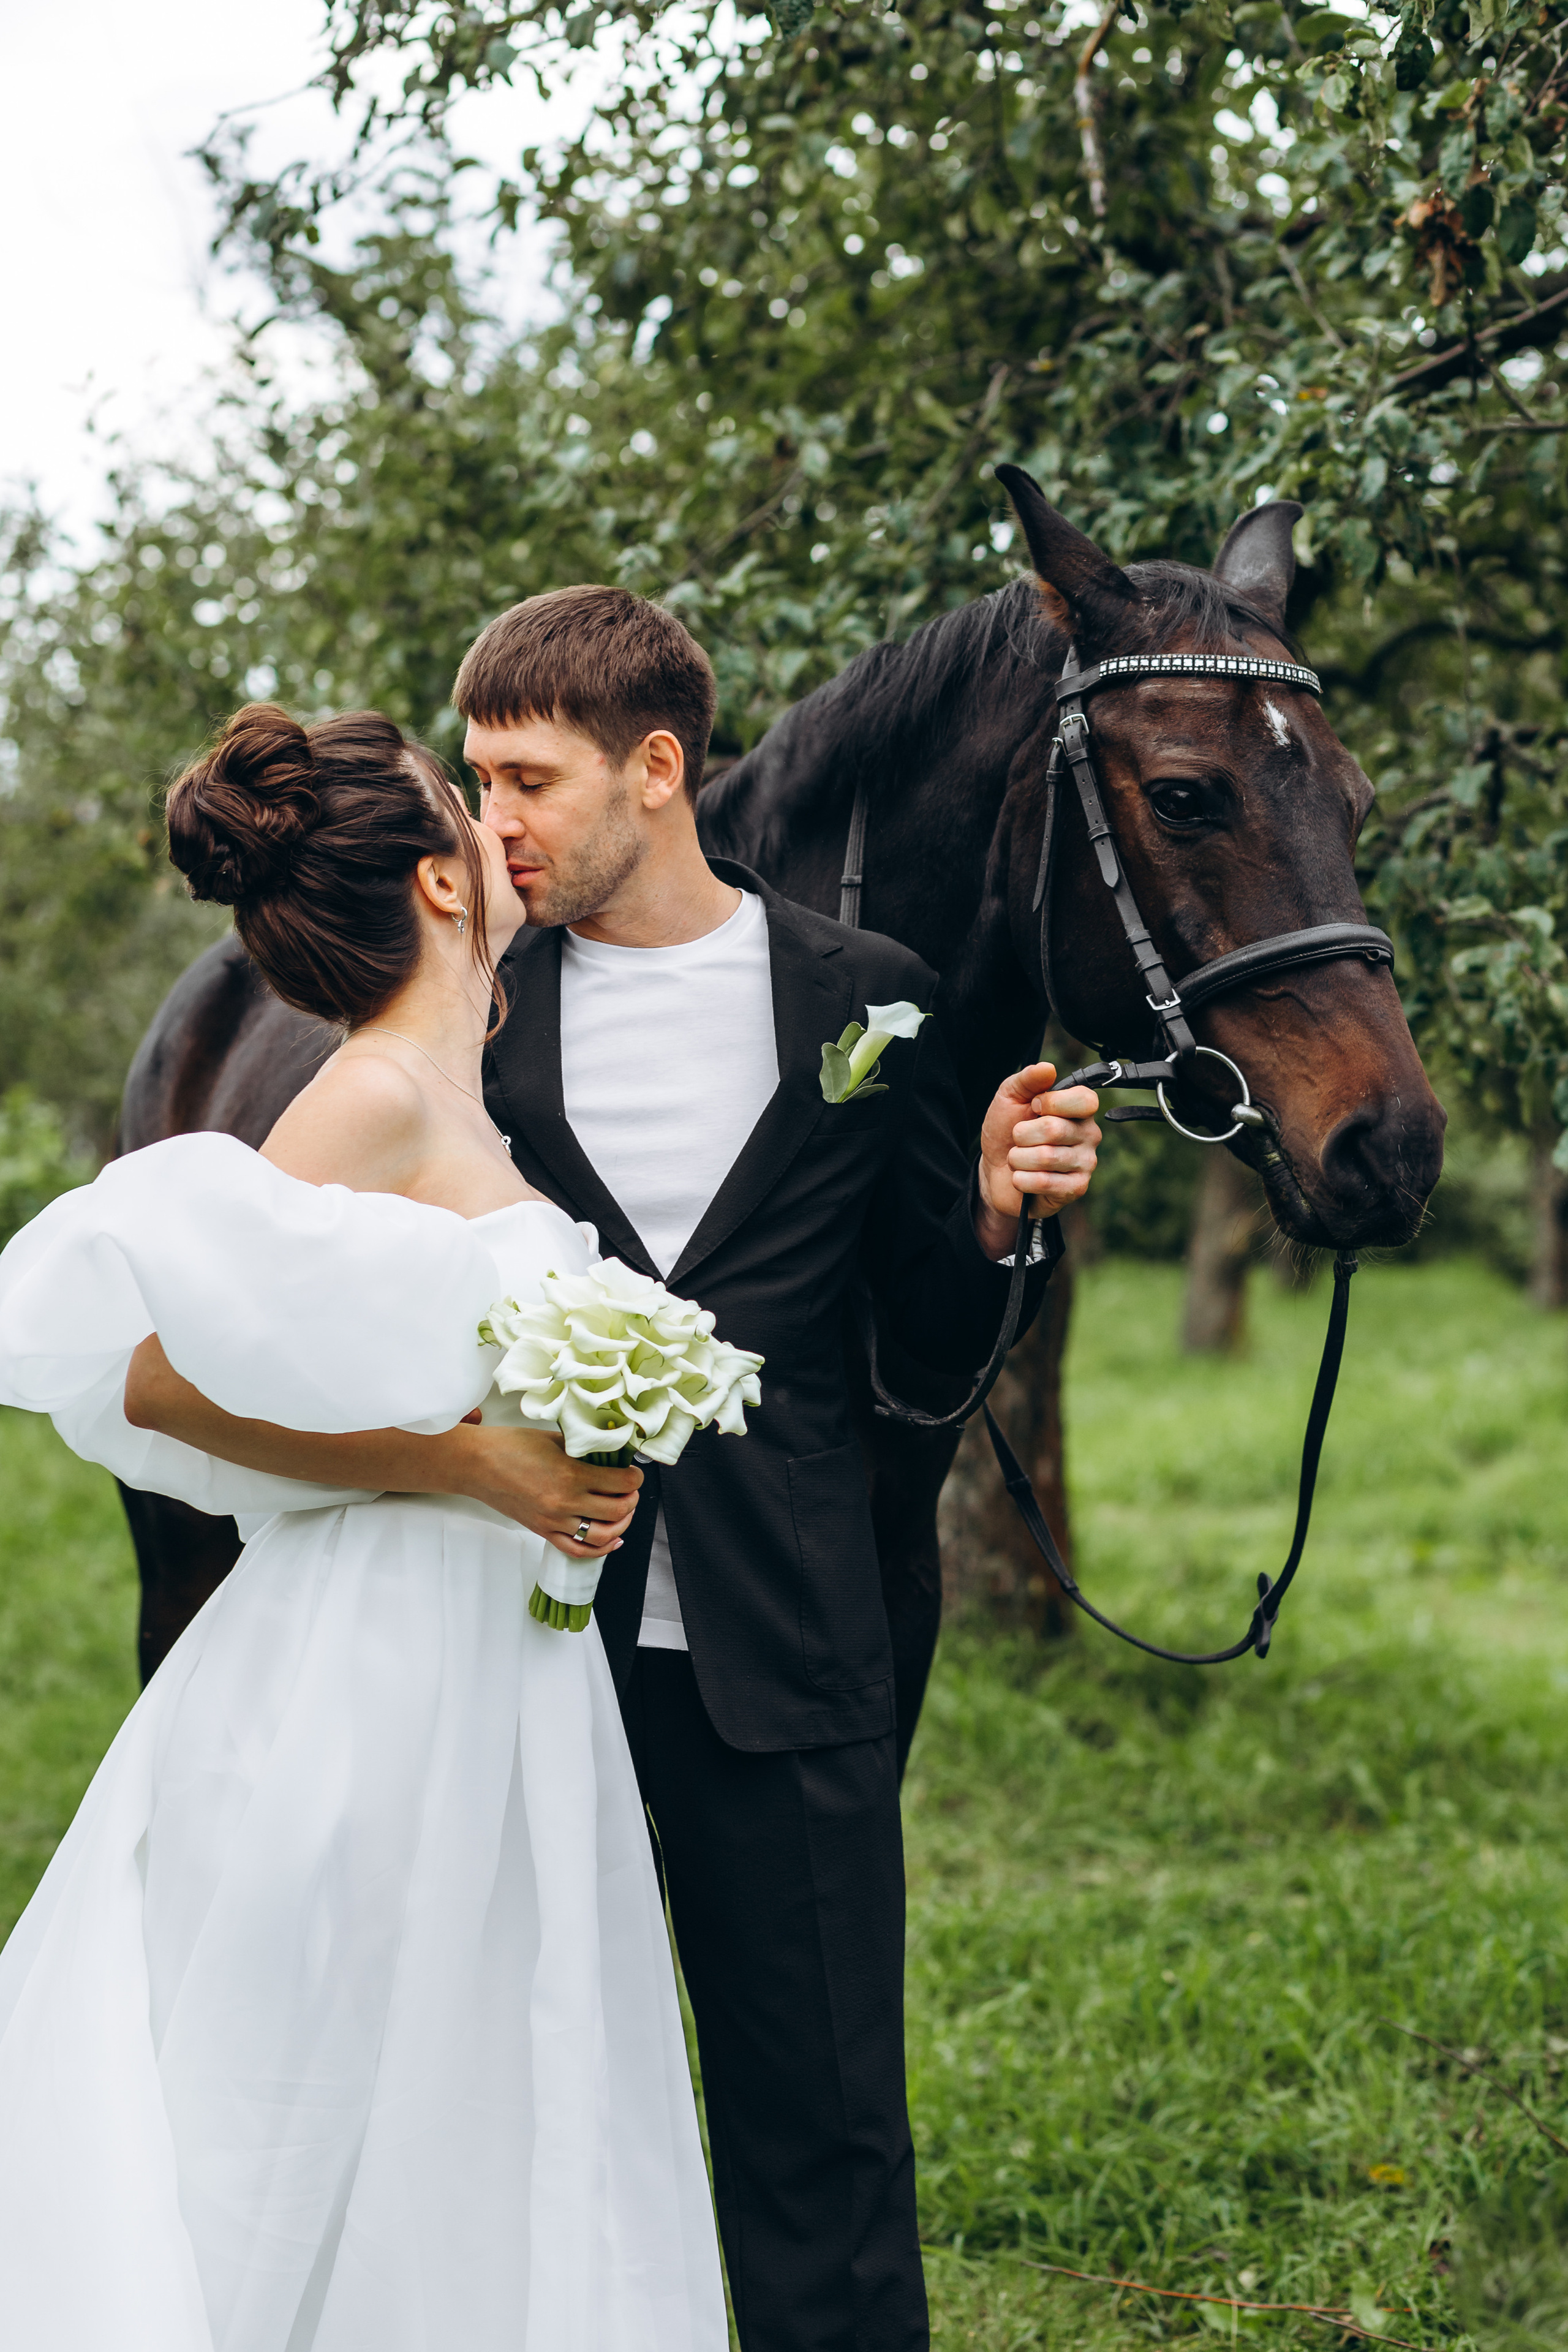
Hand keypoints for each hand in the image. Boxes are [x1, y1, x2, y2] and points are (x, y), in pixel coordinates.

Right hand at [449, 1423, 642, 1555]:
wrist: (477, 1465)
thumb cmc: (510, 1446)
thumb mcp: (554, 1439)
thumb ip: (584, 1449)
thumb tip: (610, 1454)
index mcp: (571, 1475)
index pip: (621, 1483)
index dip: (635, 1477)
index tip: (634, 1472)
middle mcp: (565, 1503)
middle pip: (618, 1511)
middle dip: (632, 1499)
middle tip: (631, 1489)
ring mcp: (554, 1521)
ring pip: (603, 1535)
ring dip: (622, 1524)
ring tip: (624, 1511)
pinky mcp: (543, 1532)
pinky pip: (578, 1550)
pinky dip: (600, 1549)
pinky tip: (613, 1540)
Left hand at [975, 1060, 1100, 1255]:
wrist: (995, 1172)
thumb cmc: (1006, 1132)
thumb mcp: (1009, 1098)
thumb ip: (1027, 1080)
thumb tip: (1048, 1068)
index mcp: (1080, 1109)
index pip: (1084, 1100)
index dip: (1051, 1103)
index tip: (1033, 1107)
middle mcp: (1089, 1134)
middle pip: (1054, 1129)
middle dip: (1022, 1134)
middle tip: (1018, 1139)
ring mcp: (1086, 1163)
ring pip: (1046, 1157)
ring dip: (1019, 1158)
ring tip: (1019, 1159)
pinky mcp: (1076, 1188)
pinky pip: (1045, 1182)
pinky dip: (1022, 1180)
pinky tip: (1021, 1178)